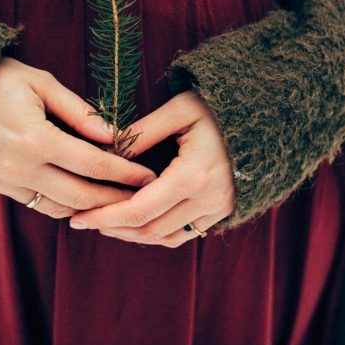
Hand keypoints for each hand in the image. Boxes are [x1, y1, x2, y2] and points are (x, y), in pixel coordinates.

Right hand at [0, 56, 157, 218]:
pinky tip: (82, 196)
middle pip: (80, 195)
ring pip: (59, 207)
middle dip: (115, 199)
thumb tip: (114, 137)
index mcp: (35, 139)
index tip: (148, 176)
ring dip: (90, 207)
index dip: (125, 173)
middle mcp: (20, 167)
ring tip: (116, 201)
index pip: (93, 164)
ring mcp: (4, 180)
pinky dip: (63, 204)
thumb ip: (79, 111)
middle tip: (142, 197)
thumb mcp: (41, 83)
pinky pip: (37, 204)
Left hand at [68, 90, 236, 246]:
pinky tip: (135, 224)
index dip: (105, 217)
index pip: (140, 209)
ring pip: (165, 237)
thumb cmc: (219, 107)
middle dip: (112, 228)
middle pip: (149, 228)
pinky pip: (184, 235)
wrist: (266, 117)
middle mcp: (209, 199)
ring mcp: (219, 209)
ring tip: (104, 224)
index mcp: (194, 174)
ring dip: (132, 235)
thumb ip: (143, 131)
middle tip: (82, 221)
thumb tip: (107, 151)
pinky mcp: (223, 211)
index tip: (78, 218)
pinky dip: (156, 234)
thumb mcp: (180, 109)